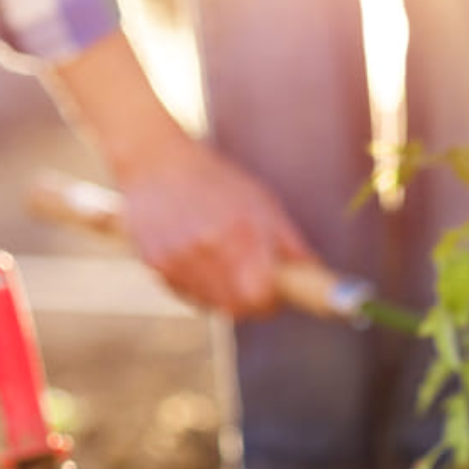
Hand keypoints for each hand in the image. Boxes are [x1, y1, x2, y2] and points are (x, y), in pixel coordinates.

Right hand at [46, 31, 314, 316]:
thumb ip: (289, 242)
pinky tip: (202, 263)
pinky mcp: (155, 263)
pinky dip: (200, 289)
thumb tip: (313, 272)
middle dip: (253, 303)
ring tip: (227, 267)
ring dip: (226, 296)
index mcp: (239, 233)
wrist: (155, 161)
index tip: (278, 295)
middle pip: (237, 307)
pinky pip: (187, 294)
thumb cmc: (217, 180)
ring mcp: (177, 258)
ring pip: (212, 304)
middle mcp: (206, 249)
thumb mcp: (262, 203)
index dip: (273, 302)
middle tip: (258, 288)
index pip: (261, 295)